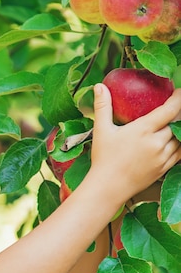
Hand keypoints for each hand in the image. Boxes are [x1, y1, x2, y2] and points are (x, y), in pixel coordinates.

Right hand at [88, 84, 180, 203]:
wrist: (108, 187)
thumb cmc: (103, 158)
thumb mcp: (101, 131)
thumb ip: (103, 107)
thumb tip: (99, 85)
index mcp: (143, 130)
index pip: (170, 109)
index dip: (178, 98)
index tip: (179, 91)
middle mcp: (157, 142)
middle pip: (177, 123)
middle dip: (177, 115)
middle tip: (172, 110)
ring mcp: (162, 156)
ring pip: (179, 138)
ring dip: (177, 131)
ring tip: (170, 126)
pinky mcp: (164, 168)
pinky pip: (180, 153)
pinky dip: (179, 145)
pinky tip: (173, 141)